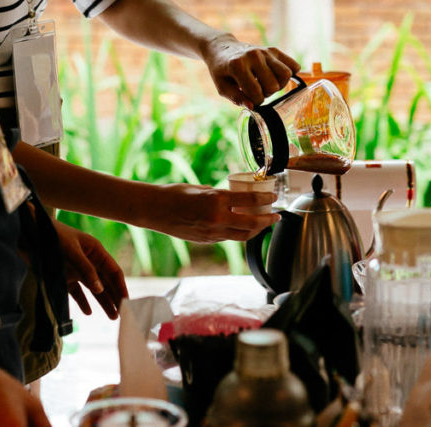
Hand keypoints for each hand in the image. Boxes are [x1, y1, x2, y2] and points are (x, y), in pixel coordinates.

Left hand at [52, 221, 127, 319]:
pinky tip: (88, 312)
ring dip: (102, 302)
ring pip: (93, 289)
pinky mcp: (63, 276)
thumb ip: (86, 270)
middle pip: (106, 283)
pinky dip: (82, 301)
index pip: (113, 272)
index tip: (127, 302)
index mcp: (95, 251)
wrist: (30, 232)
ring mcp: (76, 270)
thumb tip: (100, 289)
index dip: (121, 286)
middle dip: (114, 298)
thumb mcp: (72, 251)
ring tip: (112, 317)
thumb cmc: (53, 235)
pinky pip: (76, 292)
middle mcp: (89, 261)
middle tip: (121, 315)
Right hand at [147, 184, 279, 242]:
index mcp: (216, 201)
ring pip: (242, 235)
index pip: (250, 200)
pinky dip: (239, 233)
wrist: (153, 210)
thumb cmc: (174, 194)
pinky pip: (229, 238)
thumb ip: (219, 195)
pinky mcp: (206, 241)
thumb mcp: (201, 188)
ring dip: (256, 230)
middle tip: (276, 216)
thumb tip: (235, 197)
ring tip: (264, 223)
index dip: (266, 198)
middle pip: (252, 223)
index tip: (274, 196)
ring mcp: (211, 233)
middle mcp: (216, 219)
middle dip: (268, 220)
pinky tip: (243, 227)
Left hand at [202, 34, 300, 107]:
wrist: (222, 48)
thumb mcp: (222, 87)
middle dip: (266, 93)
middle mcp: (254, 55)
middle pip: (273, 86)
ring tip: (267, 83)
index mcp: (238, 65)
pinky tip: (276, 76)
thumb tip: (252, 106)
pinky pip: (292, 65)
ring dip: (279, 84)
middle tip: (257, 89)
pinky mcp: (273, 50)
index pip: (256, 93)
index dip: (255, 102)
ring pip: (286, 75)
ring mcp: (265, 51)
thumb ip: (236, 98)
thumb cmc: (221, 70)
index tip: (249, 98)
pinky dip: (290, 73)